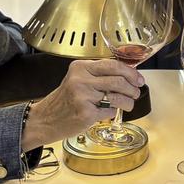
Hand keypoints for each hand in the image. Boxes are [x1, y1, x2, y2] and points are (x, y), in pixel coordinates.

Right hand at [22, 59, 144, 150]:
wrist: (46, 119)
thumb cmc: (65, 100)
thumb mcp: (77, 79)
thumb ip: (98, 75)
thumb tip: (128, 74)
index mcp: (80, 67)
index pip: (113, 65)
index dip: (130, 72)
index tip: (138, 78)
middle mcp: (81, 80)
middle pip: (118, 80)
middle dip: (132, 87)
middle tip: (136, 92)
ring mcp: (83, 97)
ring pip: (117, 97)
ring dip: (128, 102)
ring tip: (129, 104)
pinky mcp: (86, 113)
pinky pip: (110, 111)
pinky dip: (113, 113)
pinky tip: (108, 113)